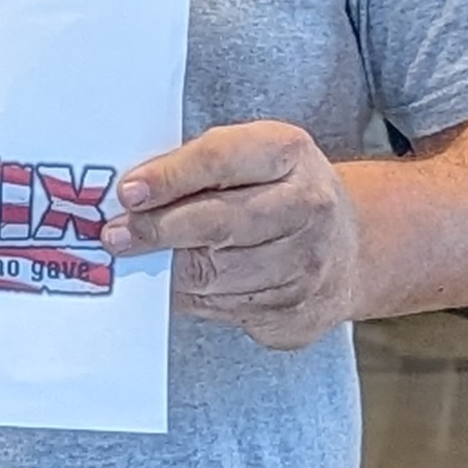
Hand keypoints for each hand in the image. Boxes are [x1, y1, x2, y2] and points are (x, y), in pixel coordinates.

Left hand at [109, 120, 360, 348]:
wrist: (351, 247)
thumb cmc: (281, 192)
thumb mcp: (253, 156)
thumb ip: (199, 166)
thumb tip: (131, 196)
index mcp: (289, 153)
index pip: (219, 161)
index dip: (168, 178)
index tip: (128, 192)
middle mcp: (309, 207)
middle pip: (219, 223)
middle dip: (158, 231)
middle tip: (116, 237)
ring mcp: (308, 266)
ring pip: (218, 275)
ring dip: (173, 271)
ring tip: (147, 261)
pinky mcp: (297, 314)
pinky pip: (227, 311)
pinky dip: (198, 298)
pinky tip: (190, 284)